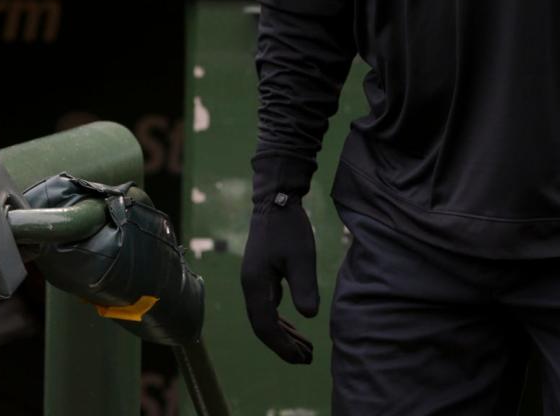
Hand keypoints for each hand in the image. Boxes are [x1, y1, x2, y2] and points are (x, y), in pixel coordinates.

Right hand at [241, 197, 318, 362]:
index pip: (265, 326)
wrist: (276, 199)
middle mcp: (250, 286)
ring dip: (284, 335)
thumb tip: (309, 317)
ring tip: (305, 348)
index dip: (282, 346)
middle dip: (284, 346)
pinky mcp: (261, 275)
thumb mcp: (301, 256)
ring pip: (265, 317)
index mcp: (255, 285)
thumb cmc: (289, 226)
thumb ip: (304, 287)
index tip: (300, 358)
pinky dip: (281, 320)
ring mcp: (254, 281)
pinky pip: (268, 306)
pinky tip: (293, 327)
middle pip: (263, 326)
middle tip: (307, 359)